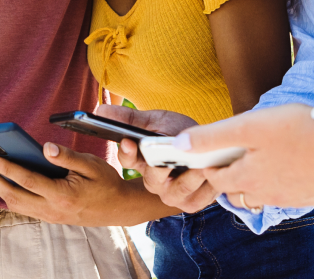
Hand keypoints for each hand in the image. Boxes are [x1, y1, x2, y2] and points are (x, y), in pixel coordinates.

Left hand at [0, 141, 164, 226]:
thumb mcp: (91, 164)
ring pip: (15, 204)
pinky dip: (10, 193)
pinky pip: (23, 207)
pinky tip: (3, 179)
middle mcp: (52, 209)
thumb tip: (44, 148)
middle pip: (13, 196)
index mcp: (63, 194)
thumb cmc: (106, 182)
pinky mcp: (49, 217)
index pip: (27, 180)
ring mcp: (49, 216)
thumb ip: (66, 156)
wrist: (119, 209)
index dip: (6, 168)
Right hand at [100, 105, 217, 212]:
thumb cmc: (178, 133)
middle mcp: (153, 182)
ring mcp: (172, 194)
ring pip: (176, 192)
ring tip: (200, 165)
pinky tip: (213, 173)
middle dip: (161, 169)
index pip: (127, 159)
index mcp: (141, 161)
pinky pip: (198, 200)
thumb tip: (100, 110)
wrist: (208, 144)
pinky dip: (207, 188)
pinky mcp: (193, 202)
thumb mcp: (156, 121)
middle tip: (171, 158)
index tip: (129, 141)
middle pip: (152, 179)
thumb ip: (131, 118)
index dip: (127, 152)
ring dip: (189, 179)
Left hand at [178, 104, 313, 208]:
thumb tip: (179, 144)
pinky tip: (300, 163)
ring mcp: (295, 199)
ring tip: (267, 157)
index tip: (211, 153)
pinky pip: (297, 194)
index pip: (217, 180)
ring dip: (262, 180)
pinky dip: (291, 182)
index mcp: (248, 178)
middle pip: (241, 192)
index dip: (210, 165)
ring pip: (268, 194)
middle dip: (234, 177)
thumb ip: (212, 137)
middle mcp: (269, 195)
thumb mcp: (249, 126)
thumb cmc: (299, 128)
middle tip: (237, 156)